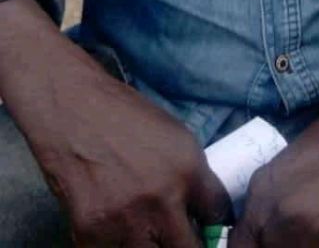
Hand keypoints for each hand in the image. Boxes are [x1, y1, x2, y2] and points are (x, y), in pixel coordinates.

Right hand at [36, 72, 231, 246]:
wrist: (73, 111)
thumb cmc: (125, 116)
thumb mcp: (174, 136)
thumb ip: (191, 175)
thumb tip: (201, 209)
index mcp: (187, 170)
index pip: (218, 215)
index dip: (214, 222)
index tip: (205, 224)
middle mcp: (161, 201)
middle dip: (187, 244)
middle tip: (177, 235)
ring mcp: (126, 223)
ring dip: (152, 246)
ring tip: (146, 230)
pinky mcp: (92, 236)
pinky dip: (118, 245)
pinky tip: (116, 227)